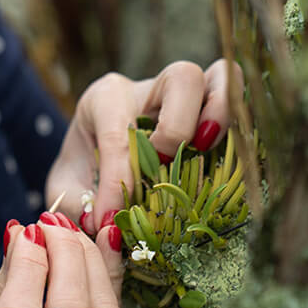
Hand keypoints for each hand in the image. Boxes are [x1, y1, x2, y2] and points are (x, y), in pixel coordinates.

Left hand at [46, 59, 243, 233]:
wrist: (95, 165)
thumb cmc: (83, 174)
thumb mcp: (65, 190)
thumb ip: (76, 207)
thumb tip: (110, 230)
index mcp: (107, 98)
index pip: (119, 129)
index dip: (118, 176)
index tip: (111, 217)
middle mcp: (151, 88)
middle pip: (183, 78)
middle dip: (178, 127)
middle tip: (162, 165)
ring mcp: (189, 97)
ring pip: (221, 77)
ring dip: (220, 117)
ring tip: (203, 152)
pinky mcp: (215, 114)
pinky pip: (242, 102)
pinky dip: (242, 125)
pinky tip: (228, 159)